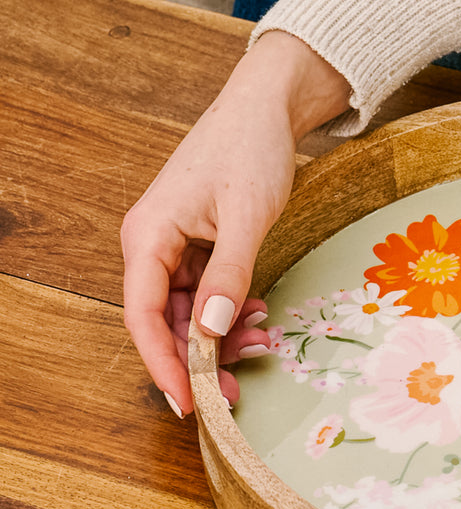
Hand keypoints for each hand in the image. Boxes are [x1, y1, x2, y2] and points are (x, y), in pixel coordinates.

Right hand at [121, 31, 350, 414]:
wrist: (267, 105)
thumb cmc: (251, 148)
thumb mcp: (247, 215)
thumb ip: (230, 275)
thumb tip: (212, 334)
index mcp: (148, 235)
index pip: (144, 316)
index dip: (164, 364)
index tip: (190, 402)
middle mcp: (152, 243)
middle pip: (166, 319)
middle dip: (200, 358)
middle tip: (237, 390)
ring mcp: (176, 243)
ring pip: (191, 309)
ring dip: (221, 334)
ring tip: (261, 347)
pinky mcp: (200, 241)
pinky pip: (209, 289)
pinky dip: (232, 306)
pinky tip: (259, 317)